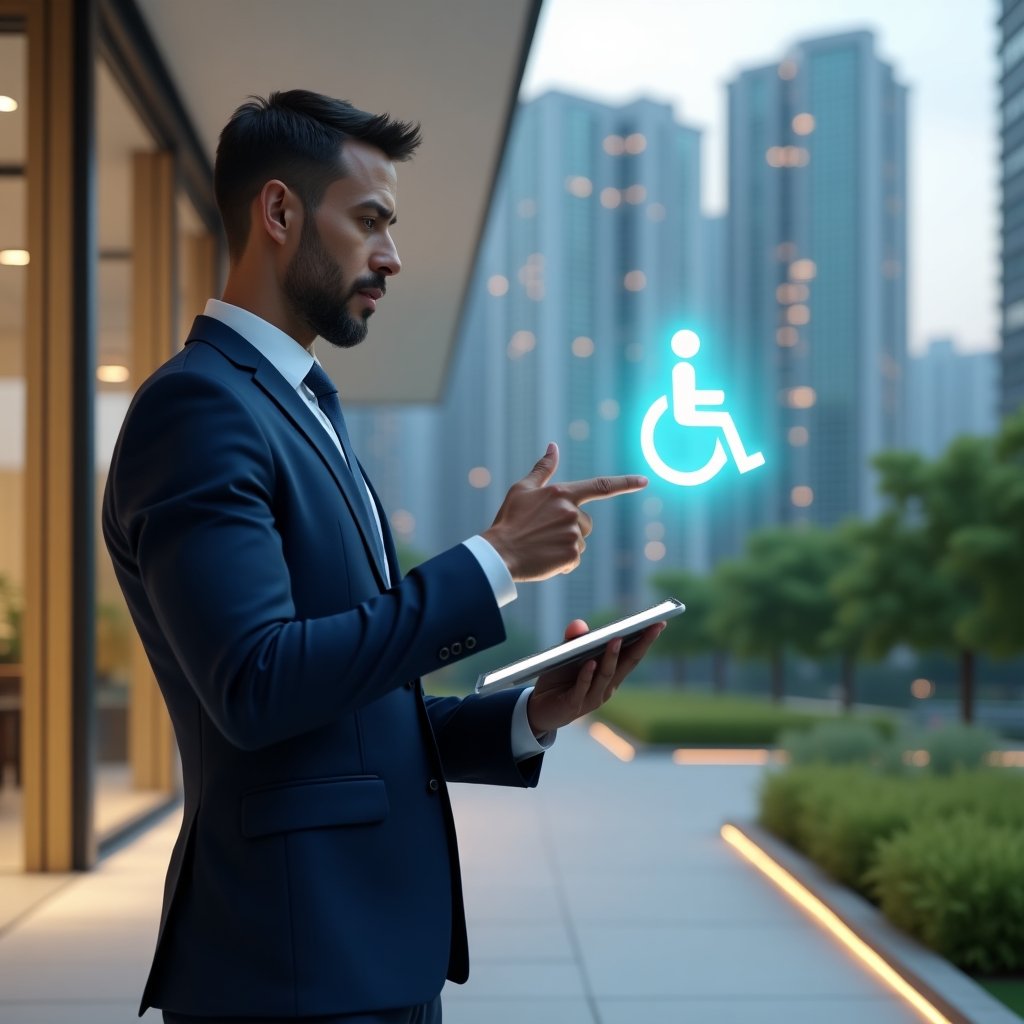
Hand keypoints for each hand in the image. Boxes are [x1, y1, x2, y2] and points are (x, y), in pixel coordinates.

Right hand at [482, 443, 646, 581]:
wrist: (499, 552)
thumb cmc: (509, 520)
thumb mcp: (523, 489)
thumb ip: (543, 469)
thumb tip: (553, 446)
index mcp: (562, 493)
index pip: (601, 486)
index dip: (625, 483)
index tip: (644, 480)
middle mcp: (571, 511)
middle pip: (586, 523)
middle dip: (571, 529)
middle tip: (544, 534)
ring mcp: (573, 534)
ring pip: (580, 542)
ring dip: (565, 546)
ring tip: (541, 546)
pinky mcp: (571, 555)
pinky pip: (574, 560)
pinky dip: (562, 562)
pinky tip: (544, 558)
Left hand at [526, 618, 665, 735]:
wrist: (537, 711)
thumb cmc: (558, 681)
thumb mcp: (566, 657)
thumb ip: (574, 640)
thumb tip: (580, 624)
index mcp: (610, 675)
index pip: (632, 656)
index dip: (646, 640)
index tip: (659, 622)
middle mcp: (606, 687)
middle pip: (627, 664)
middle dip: (641, 644)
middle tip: (652, 626)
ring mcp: (592, 697)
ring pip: (606, 675)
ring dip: (612, 657)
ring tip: (616, 639)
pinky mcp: (573, 705)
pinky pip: (583, 688)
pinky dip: (587, 675)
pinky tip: (590, 663)